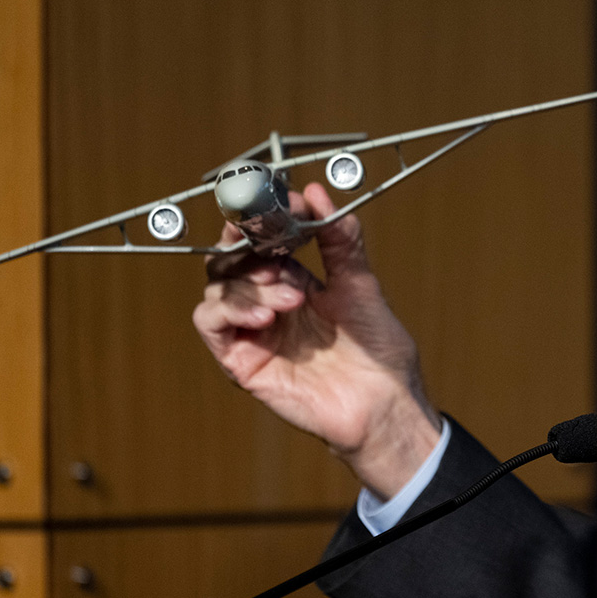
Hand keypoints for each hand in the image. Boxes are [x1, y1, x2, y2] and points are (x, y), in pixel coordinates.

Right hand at [192, 181, 441, 496]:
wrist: (385, 404)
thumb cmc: (378, 351)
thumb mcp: (361, 285)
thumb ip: (339, 241)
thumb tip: (317, 193)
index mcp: (294, 282)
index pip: (259, 240)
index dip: (263, 219)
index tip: (280, 203)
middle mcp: (267, 304)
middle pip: (228, 260)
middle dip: (245, 245)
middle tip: (271, 245)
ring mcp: (253, 332)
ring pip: (217, 288)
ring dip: (249, 284)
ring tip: (291, 296)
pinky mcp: (242, 361)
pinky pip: (211, 324)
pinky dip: (230, 310)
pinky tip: (266, 316)